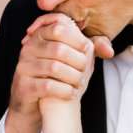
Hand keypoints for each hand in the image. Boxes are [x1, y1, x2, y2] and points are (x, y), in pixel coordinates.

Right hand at [5, 17, 104, 132]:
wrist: (33, 104)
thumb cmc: (55, 78)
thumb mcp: (69, 60)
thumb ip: (87, 50)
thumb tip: (108, 50)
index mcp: (39, 36)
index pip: (58, 27)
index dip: (77, 39)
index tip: (87, 50)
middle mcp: (28, 49)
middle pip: (59, 48)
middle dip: (78, 61)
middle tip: (86, 72)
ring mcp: (24, 67)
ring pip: (54, 67)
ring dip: (73, 77)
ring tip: (80, 84)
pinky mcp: (23, 86)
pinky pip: (47, 86)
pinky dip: (64, 90)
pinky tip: (71, 94)